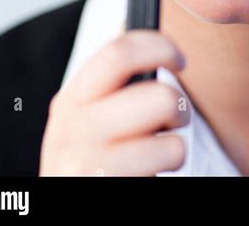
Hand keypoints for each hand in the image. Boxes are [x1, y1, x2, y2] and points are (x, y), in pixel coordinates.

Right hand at [39, 29, 188, 175]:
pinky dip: (171, 166)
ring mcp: (92, 165)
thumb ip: (110, 85)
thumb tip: (154, 45)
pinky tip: (150, 172)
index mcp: (71, 99)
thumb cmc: (90, 160)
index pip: (118, 53)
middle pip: (158, 96)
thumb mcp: (85, 118)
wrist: (70, 202)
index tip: (178, 59)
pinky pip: (166, 164)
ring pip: (170, 141)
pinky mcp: (110, 187)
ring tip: (161, 150)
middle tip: (175, 114)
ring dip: (177, 142)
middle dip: (178, 102)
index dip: (158, 47)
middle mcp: (76, 130)